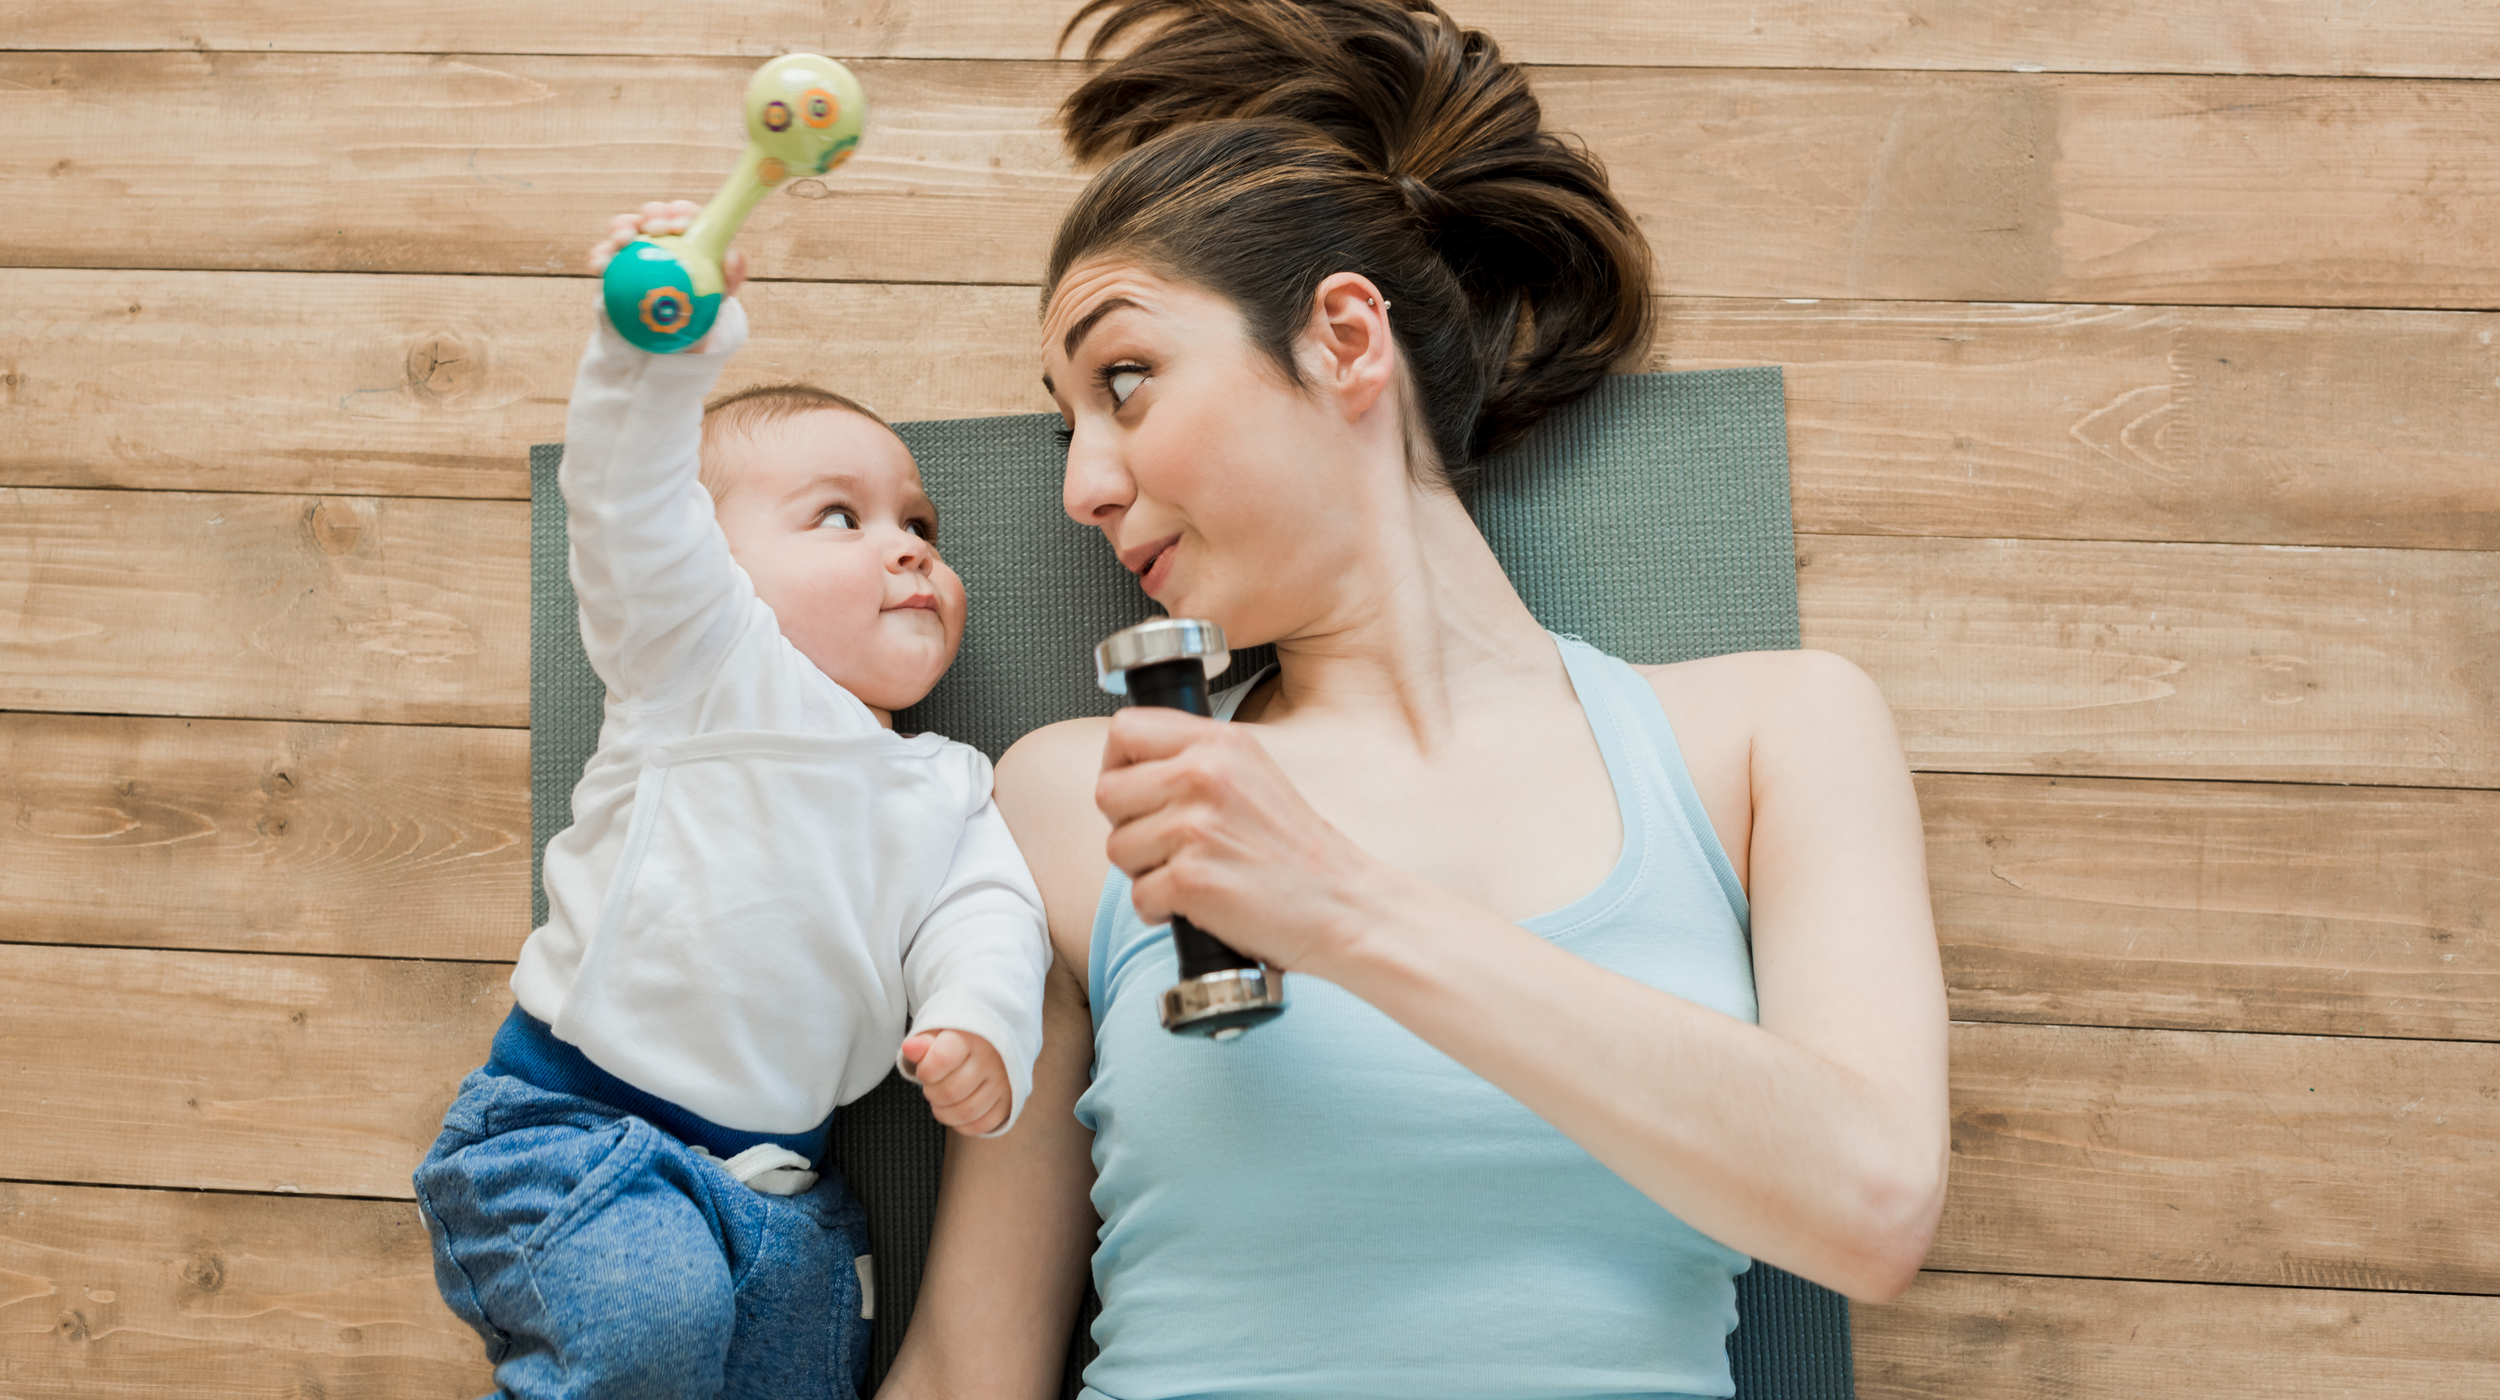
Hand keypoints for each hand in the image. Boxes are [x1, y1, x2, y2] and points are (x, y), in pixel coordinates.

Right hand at [586, 200, 749, 296]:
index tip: (681, 225)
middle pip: (652, 213)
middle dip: (652, 214)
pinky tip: (601, 265)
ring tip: (623, 240)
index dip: (681, 212)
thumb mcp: (718, 293)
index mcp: (686, 233)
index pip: (683, 213)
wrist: (670, 331)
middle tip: (654, 229)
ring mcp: (633, 245)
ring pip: (623, 226)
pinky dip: (600, 256)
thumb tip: (732, 257)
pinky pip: (603, 254)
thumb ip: (731, 276)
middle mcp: (658, 233)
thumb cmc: (698, 305)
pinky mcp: (613, 262)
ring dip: (621, 227)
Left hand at [900, 1029, 1009, 1135]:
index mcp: (971, 1037)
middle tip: (933, 1087)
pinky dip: (963, 1125)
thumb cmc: (959, 1039)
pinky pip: (983, 1125)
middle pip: (951, 1092)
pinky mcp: (1010, 1100)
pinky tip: (956, 1111)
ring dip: (944, 1113)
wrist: (993, 1041)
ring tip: (942, 1101)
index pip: (941, 1060)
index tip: (925, 1070)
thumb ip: (922, 1042)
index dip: (925, 1072)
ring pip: (966, 1112)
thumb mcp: (939, 1033)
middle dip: (932, 1094)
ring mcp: (1003, 1081)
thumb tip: (909, 1048)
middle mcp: (991, 1059)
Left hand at [1093, 706, 1377, 974]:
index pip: (1124, 729)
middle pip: (1107, 792)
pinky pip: (1138, 896)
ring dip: (1145, 872)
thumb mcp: (1251, 774)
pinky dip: (1161, 910)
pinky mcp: (1191, 879)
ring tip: (1193, 873)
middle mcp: (1205, 775)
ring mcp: (1197, 826)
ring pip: (1117, 848)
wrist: (1342, 905)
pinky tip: (1198, 903)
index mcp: (1218, 742)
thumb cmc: (1296, 852)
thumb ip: (1194, 758)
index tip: (1136, 791)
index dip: (1117, 765)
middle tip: (1168, 844)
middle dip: (1128, 826)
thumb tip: (1129, 765)